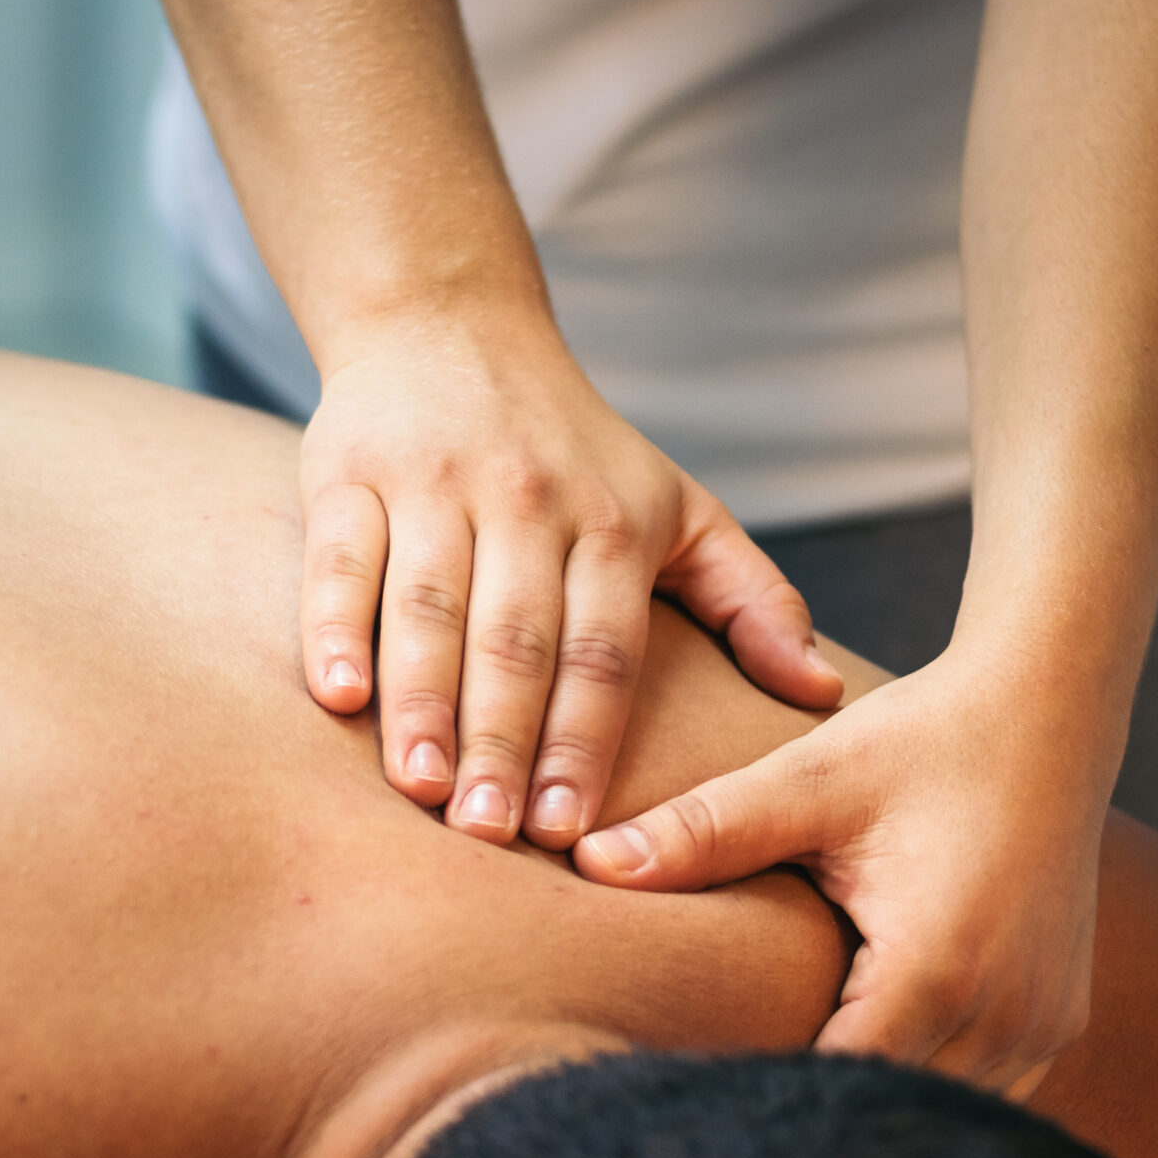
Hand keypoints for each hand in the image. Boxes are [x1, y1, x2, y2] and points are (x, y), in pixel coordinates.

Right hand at [297, 312, 841, 846]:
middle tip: (490, 835)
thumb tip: (821, 693)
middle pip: (516, 641)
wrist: (451, 322)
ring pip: (427, 609)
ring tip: (422, 791)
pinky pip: (342, 562)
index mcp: (610, 522)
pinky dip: (336, 627)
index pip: (602, 653)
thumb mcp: (680, 508)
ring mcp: (434, 485)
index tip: (570, 833)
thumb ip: (753, 599)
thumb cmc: (575, 446)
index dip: (585, 742)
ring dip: (422, 705)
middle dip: (504, 743)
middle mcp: (526, 500)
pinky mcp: (349, 473)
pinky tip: (340, 698)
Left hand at [572, 655, 1106, 1089]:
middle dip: (807, 1123)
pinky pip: (987, 1095)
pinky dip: (924, 1091)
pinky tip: (855, 1078)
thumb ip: (704, 830)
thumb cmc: (925, 738)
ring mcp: (1041, 1025)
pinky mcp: (1056, 1020)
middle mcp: (1004, 1014)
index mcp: (936, 967)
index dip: (760, 1105)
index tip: (687, 1109)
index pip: (836, 1088)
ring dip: (870, 1114)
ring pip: (940, 1120)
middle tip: (714, 1130)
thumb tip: (589, 860)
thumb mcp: (809, 779)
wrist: (1049, 710)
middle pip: (886, 1118)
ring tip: (779, 1114)